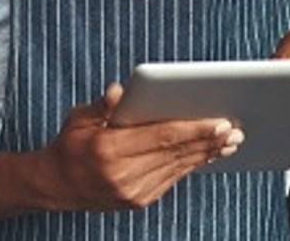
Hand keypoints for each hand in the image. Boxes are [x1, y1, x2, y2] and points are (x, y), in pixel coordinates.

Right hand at [39, 83, 242, 210]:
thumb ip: (103, 106)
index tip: (219, 121)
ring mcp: (133, 192)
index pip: (161, 136)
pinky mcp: (139, 200)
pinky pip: (171, 179)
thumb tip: (120, 90)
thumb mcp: (78, 118)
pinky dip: (191, 165)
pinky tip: (207, 154)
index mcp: (108, 150)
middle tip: (234, 128)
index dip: (193, 129)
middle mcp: (123, 175)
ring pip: (177, 168)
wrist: (54, 185)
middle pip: (175, 153)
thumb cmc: (69, 145)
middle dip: (208, 141)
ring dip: (206, 154)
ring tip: (230, 141)